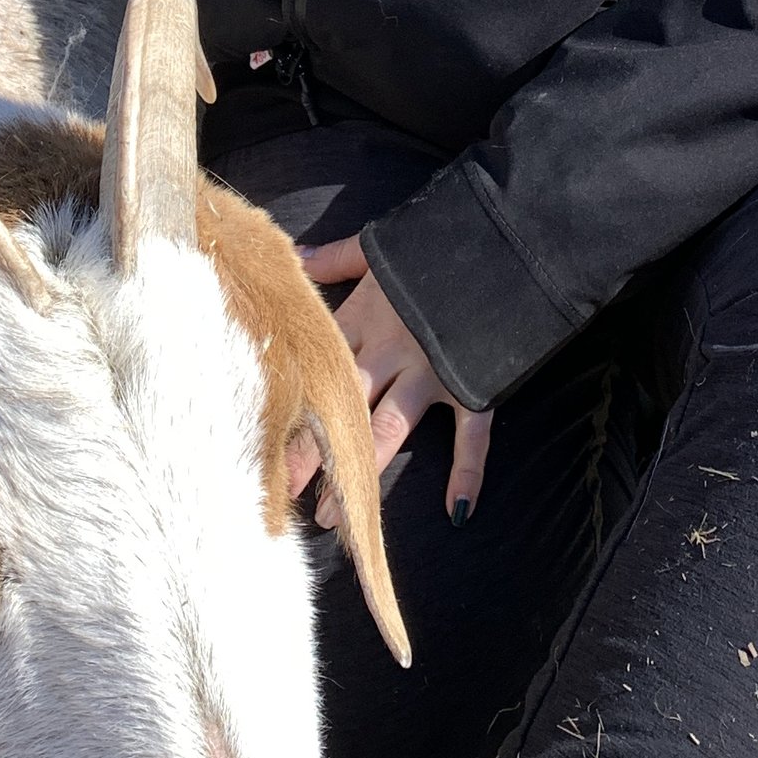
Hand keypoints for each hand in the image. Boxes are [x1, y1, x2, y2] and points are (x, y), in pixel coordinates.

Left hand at [297, 239, 491, 523]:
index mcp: (364, 318)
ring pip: (389, 429)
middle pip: (341, 408)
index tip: (260, 435)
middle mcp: (390, 351)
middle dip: (310, 452)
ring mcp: (431, 371)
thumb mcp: (378, 245)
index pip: (318, 370)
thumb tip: (297, 256)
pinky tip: (458, 512)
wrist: (497, 237)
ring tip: (332, 520)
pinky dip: (468, 472)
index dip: (291, 404)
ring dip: (361, 472)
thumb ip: (336, 257)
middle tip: (280, 495)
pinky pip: (472, 435)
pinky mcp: (472, 383)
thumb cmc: (434, 240)